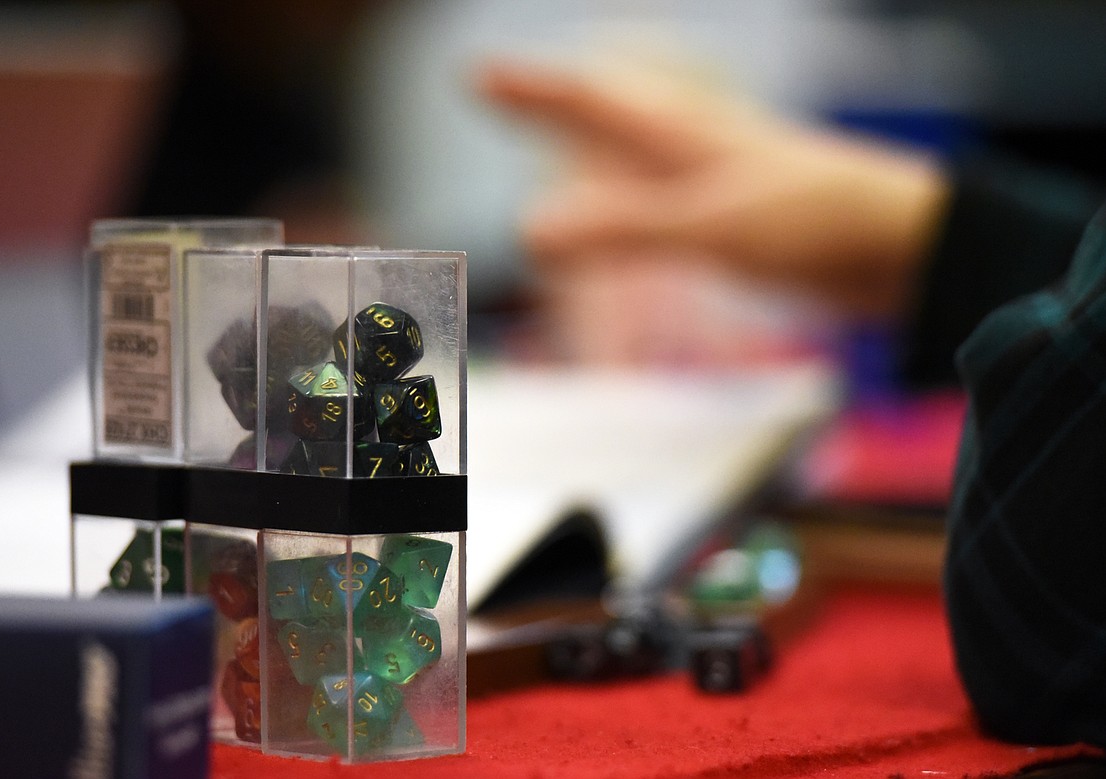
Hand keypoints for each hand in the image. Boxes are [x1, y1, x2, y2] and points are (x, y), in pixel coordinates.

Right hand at [478, 61, 948, 318]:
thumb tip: (530, 233)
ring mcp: (713, 184)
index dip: (528, 89)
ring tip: (553, 158)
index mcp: (679, 133)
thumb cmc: (816, 217)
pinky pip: (658, 212)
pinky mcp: (735, 224)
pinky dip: (626, 215)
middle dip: (550, 107)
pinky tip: (628, 226)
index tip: (477, 75)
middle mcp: (689, 149)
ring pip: (629, 163)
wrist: (903, 249)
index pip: (587, 99)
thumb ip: (622, 229)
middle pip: (602, 117)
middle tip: (501, 94)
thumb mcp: (709, 222)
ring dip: (586, 158)